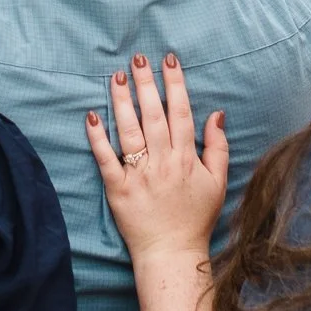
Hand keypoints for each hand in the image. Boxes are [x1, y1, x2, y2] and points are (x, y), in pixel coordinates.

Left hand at [85, 53, 226, 263]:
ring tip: (116, 77)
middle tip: (137, 58)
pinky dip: (98, 138)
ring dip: (122, 101)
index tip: (168, 60)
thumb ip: (218, 147)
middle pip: (153, 115)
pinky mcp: (118, 189)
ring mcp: (139, 175)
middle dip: (146, 83)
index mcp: (186, 158)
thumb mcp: (217, 182)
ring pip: (130, 131)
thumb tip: (216, 114)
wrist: (173, 253)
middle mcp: (163, 162)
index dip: (175, 84)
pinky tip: (92, 116)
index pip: (180, 112)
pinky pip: (106, 159)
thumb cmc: (196, 218)